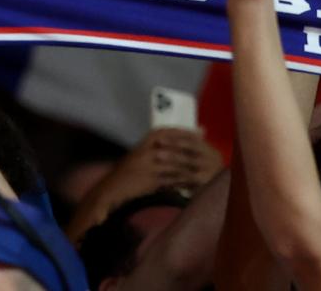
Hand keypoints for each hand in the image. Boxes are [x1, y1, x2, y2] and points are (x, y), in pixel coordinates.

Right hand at [101, 128, 222, 200]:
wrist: (112, 189)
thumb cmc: (128, 173)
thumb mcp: (140, 155)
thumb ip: (157, 148)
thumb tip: (177, 142)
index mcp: (144, 142)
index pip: (168, 132)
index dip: (185, 131)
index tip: (200, 131)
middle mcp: (146, 151)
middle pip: (175, 145)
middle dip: (193, 146)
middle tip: (208, 147)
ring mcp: (148, 166)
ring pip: (176, 163)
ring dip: (191, 165)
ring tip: (206, 166)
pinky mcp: (150, 181)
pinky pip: (171, 179)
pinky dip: (183, 180)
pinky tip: (193, 181)